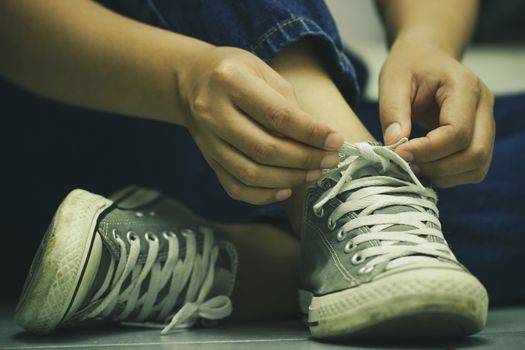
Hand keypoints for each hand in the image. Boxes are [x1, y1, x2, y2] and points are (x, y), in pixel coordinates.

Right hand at [178, 46, 342, 203]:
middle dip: (304, 159)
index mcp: (230, 81)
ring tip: (314, 173)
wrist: (191, 80)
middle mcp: (213, 113)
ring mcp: (207, 140)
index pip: (277, 115)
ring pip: (251, 173)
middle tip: (330, 160)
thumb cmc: (236, 72)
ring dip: (289, 178)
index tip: (336, 141)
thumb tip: (319, 139)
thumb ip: (288, 104)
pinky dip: (263, 195)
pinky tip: (285, 188)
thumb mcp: (263, 71)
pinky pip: (235, 187)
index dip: (310, 132)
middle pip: (264, 149)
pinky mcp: (208, 159)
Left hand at [379, 40, 494, 186]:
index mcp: (464, 86)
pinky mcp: (480, 136)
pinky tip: (426, 167)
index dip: (428, 150)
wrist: (425, 56)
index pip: (457, 131)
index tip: (399, 154)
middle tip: (406, 165)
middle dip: (438, 167)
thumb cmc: (408, 65)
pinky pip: (474, 168)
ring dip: (445, 176)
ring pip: (478, 165)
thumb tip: (395, 145)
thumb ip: (393, 111)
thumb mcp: (392, 80)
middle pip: (475, 153)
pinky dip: (451, 176)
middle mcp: (484, 105)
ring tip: (414, 168)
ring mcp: (486, 122)